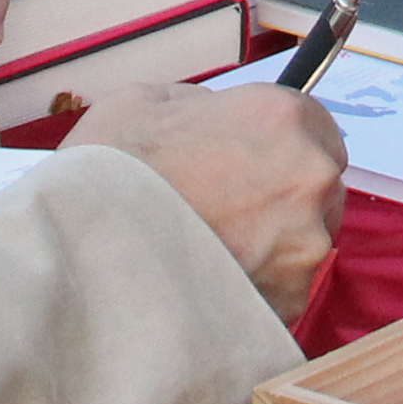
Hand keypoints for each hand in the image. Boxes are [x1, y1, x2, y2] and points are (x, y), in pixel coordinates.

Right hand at [64, 83, 345, 323]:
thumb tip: (216, 117)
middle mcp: (310, 177)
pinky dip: (255, 289)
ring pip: (303, 242)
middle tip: (227, 208)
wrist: (84, 249)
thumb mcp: (149, 101)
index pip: (317, 128)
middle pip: (318, 187)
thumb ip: (204, 107)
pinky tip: (209, 282)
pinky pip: (283, 290)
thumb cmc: (111, 169)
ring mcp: (305, 245)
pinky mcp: (290, 302)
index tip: (255, 162)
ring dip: (271, 245)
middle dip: (282, 195)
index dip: (281, 146)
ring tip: (211, 250)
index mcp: (284, 118)